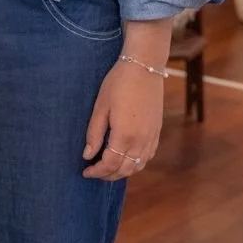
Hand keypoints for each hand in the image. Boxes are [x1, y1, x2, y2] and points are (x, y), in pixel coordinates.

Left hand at [81, 60, 164, 180]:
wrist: (144, 67)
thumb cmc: (118, 83)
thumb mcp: (100, 107)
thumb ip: (94, 133)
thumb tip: (87, 155)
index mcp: (124, 135)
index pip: (110, 164)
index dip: (97, 171)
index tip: (85, 171)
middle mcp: (141, 140)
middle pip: (124, 169)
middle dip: (108, 175)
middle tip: (94, 172)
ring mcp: (151, 136)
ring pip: (138, 165)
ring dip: (123, 171)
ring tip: (108, 168)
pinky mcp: (157, 131)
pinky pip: (148, 156)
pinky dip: (136, 163)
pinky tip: (126, 158)